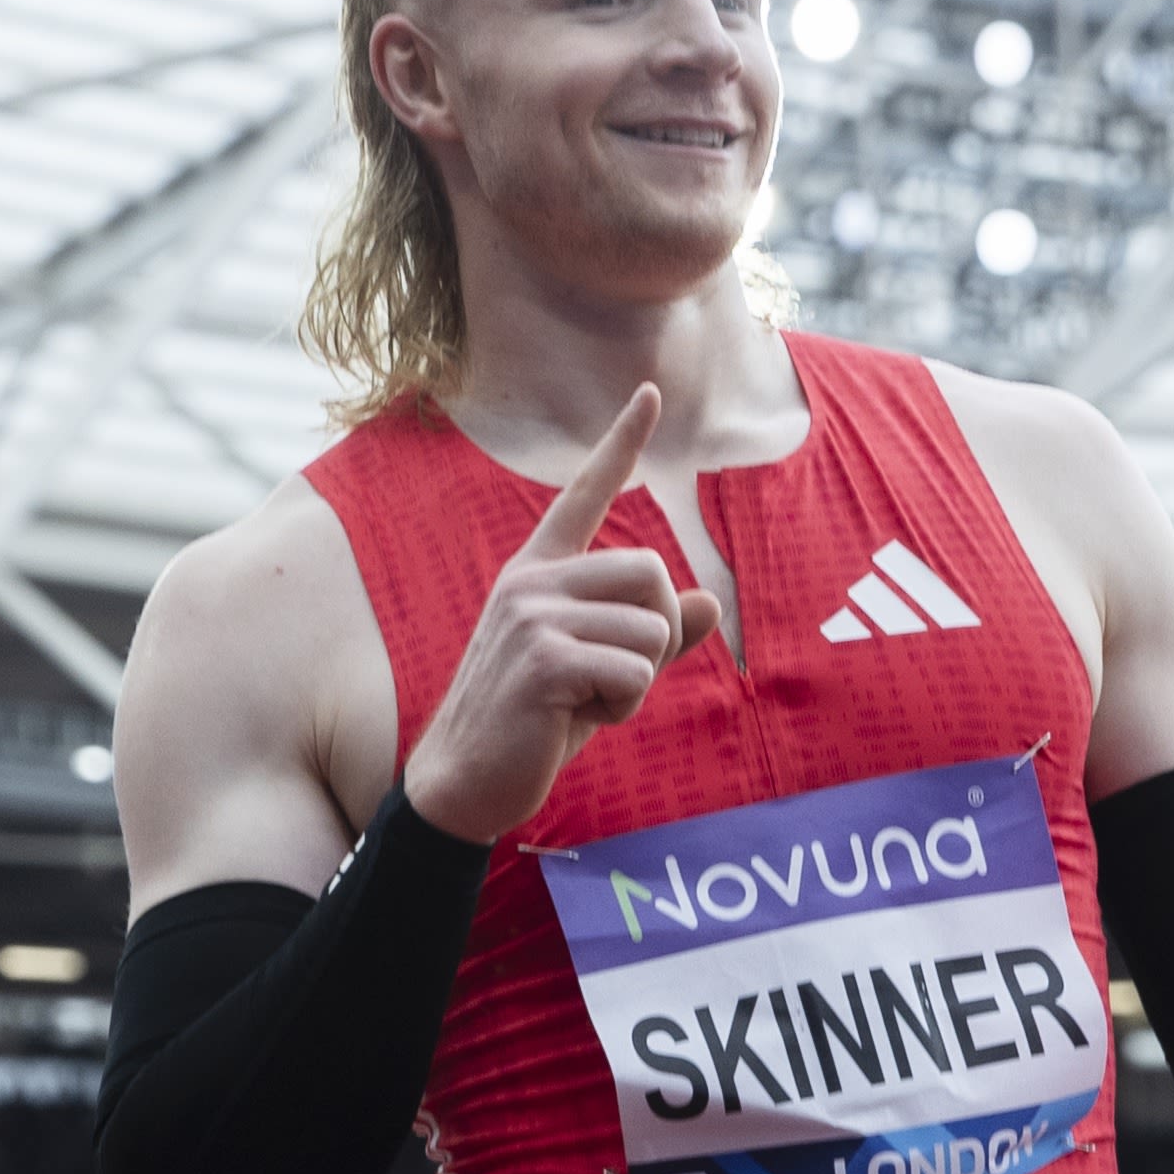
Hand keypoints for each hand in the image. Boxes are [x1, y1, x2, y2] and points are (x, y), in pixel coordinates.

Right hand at [403, 384, 720, 844]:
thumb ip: (651, 638)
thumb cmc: (532, 727)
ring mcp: (534, 616)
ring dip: (639, 681)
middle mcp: (534, 581)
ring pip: (652, 630)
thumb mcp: (599, 674)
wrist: (465, 781)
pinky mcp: (544, 660)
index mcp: (540, 572)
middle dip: (658, 635)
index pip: (586, 494)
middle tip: (614, 677)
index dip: (622, 442)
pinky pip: (636, 674)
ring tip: (586, 703)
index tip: (651, 392)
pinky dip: (624, 708)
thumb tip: (708, 604)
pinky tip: (576, 720)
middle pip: (654, 573)